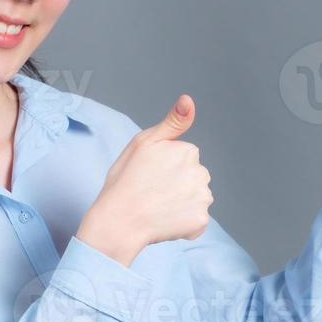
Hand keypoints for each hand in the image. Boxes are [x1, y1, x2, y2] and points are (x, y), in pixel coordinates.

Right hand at [77, 94, 213, 265]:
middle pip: (194, 176)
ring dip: (182, 202)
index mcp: (187, 151)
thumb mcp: (143, 143)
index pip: (184, 157)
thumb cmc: (125, 181)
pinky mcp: (200, 221)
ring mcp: (202, 198)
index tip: (150, 174)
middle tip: (152, 191)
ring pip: (196, 198)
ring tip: (157, 206)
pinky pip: (196, 220)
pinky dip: (184, 222)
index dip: (166, 166)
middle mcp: (201, 173)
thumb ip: (172, 122)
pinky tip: (165, 220)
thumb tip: (188, 99)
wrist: (118, 222)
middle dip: (178, 183)